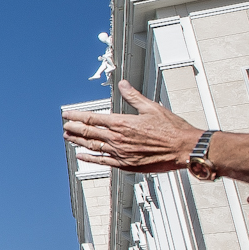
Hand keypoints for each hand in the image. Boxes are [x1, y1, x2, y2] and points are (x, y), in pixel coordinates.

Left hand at [62, 80, 203, 172]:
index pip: (92, 118)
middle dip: (74, 129)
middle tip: (64, 126)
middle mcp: (118, 139)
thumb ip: (133, 97)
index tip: (66, 115)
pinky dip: (91, 158)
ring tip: (68, 138)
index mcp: (122, 123)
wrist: (184, 149)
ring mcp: (121, 153)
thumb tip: (123, 84)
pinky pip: (103, 161)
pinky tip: (82, 156)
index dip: (77, 116)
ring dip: (79, 142)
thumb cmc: (172, 129)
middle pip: (89, 133)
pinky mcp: (126, 164)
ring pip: (93, 146)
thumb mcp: (152, 108)